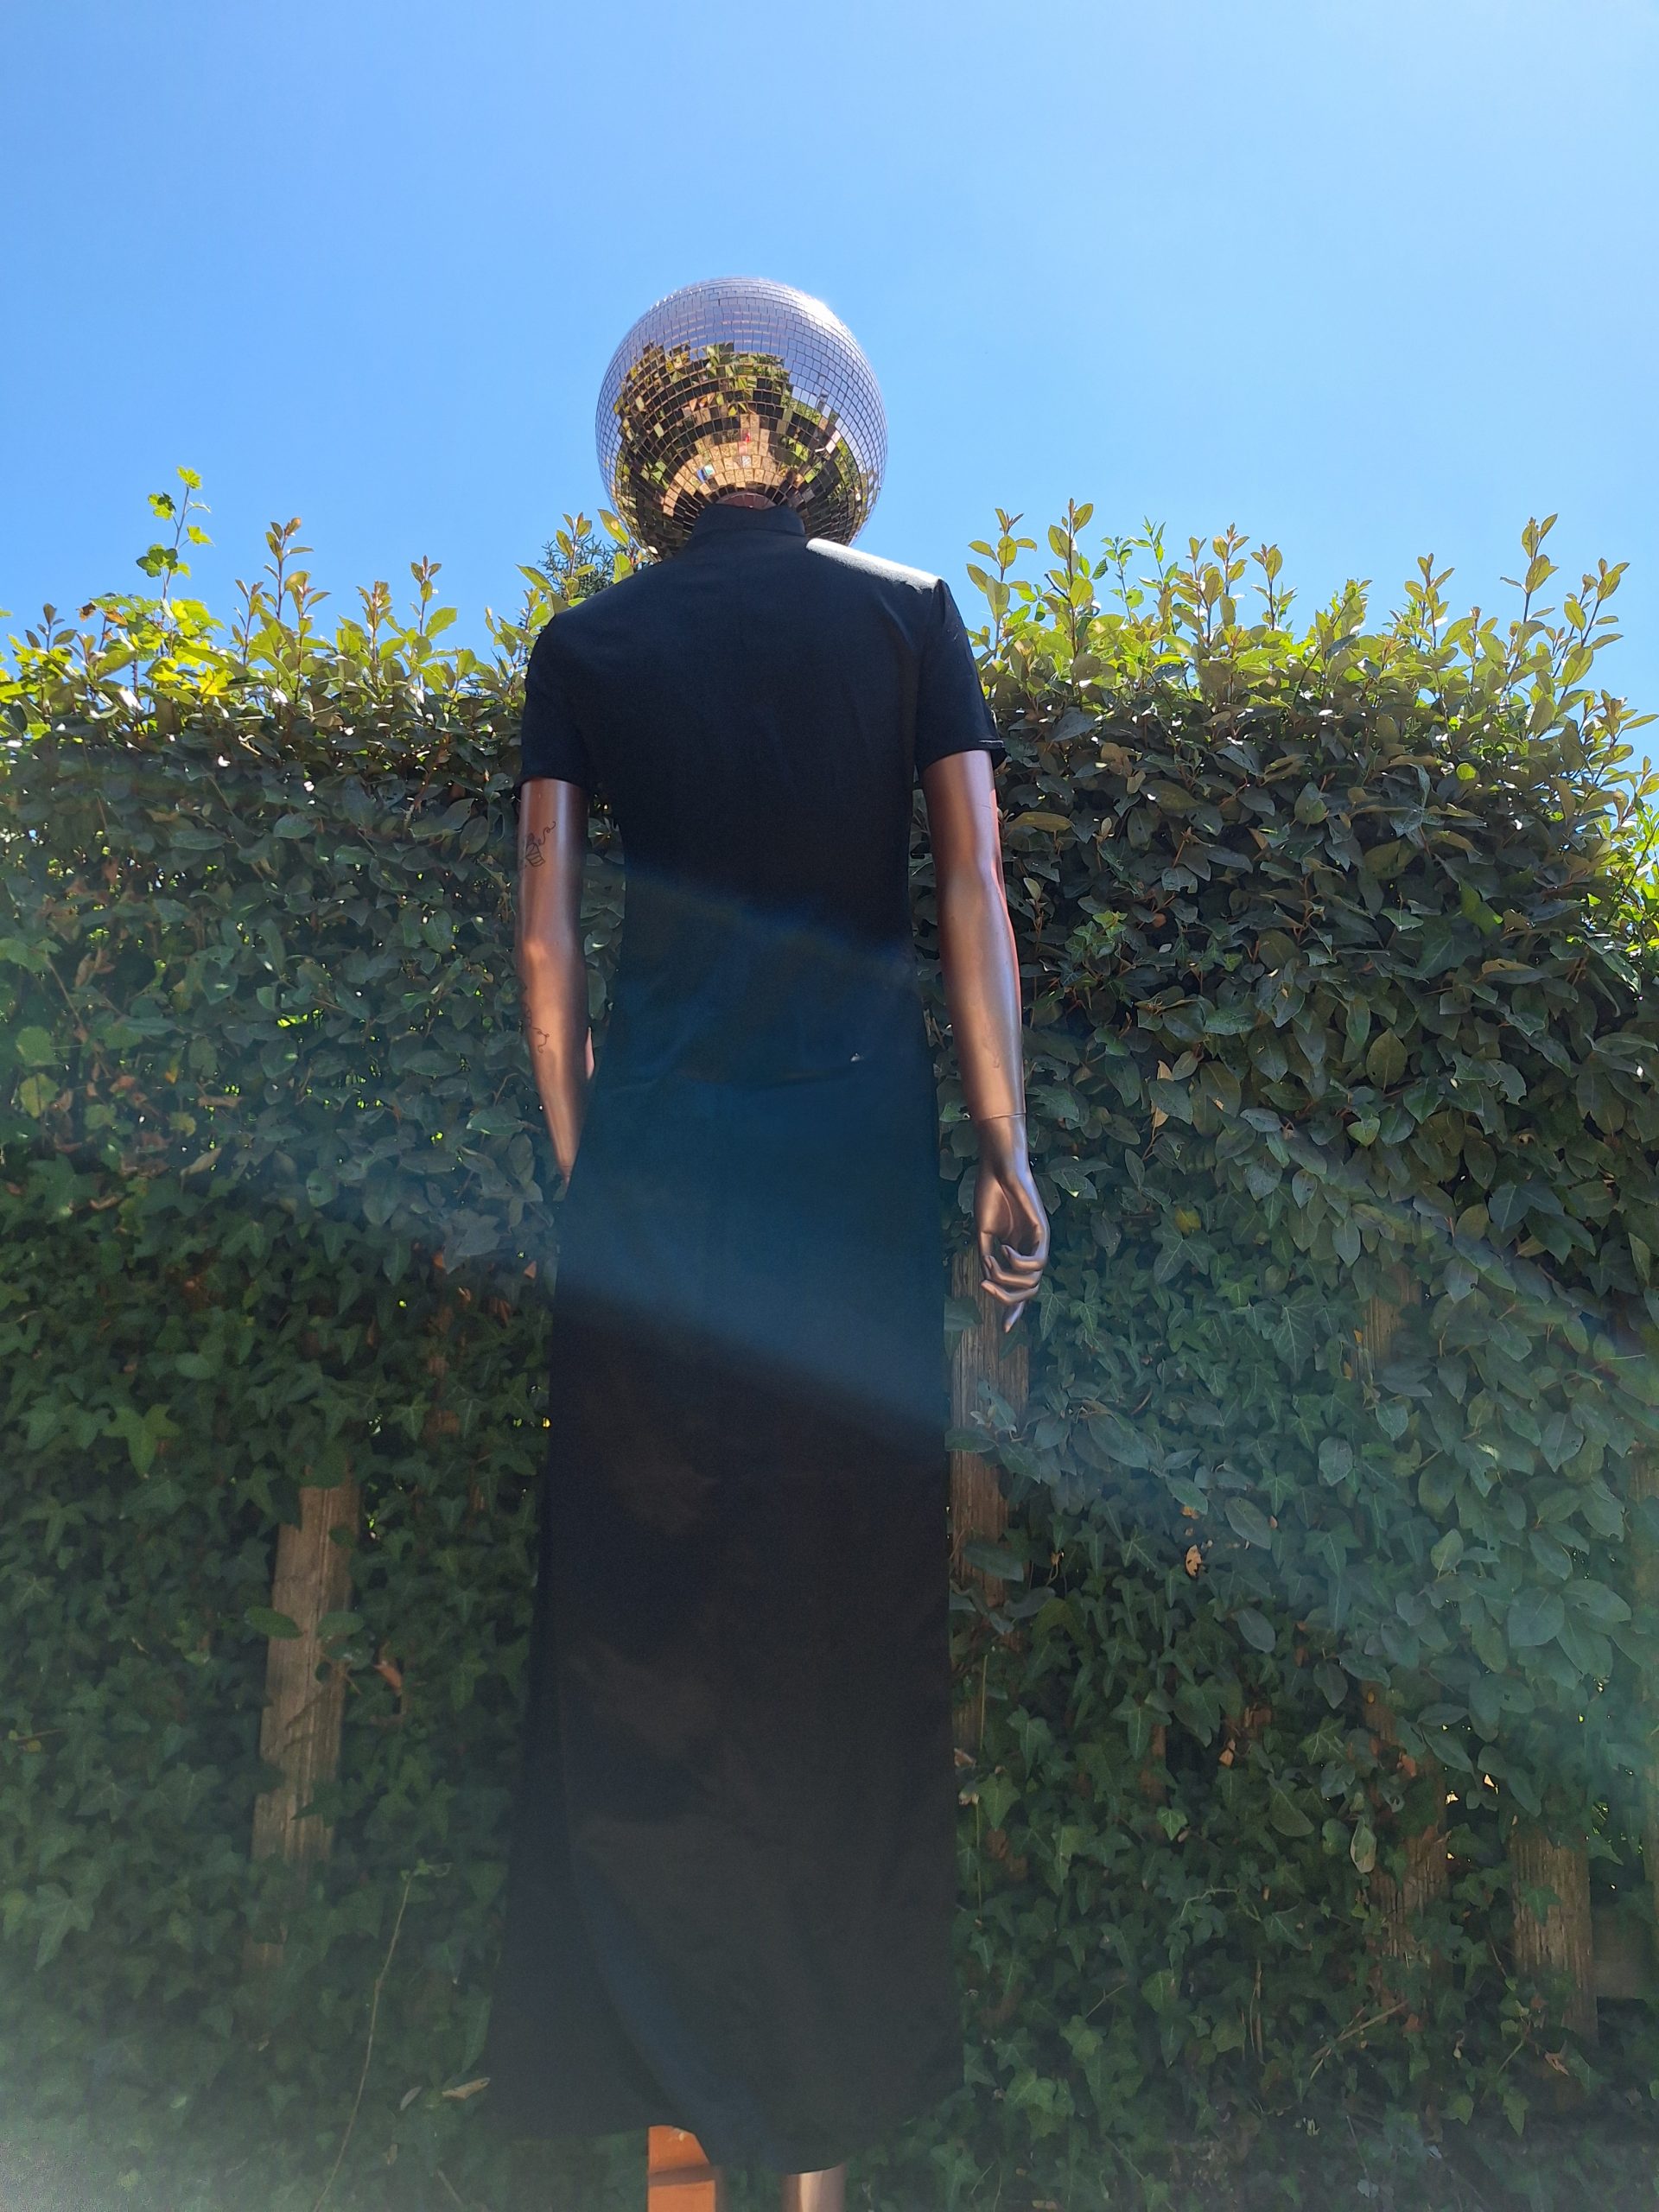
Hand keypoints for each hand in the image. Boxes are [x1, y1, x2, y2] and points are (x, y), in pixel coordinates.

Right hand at [974, 1115, 1048, 1331]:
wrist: (997, 1168)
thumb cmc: (990, 1195)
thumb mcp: (983, 1234)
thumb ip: (988, 1258)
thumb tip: (990, 1282)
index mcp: (1017, 1251)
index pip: (1020, 1289)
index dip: (1013, 1311)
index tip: (1004, 1330)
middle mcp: (1031, 1250)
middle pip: (1029, 1292)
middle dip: (1006, 1298)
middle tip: (984, 1287)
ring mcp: (1039, 1241)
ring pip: (1033, 1282)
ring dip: (1008, 1279)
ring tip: (991, 1260)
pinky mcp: (1044, 1231)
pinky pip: (1037, 1262)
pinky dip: (1018, 1263)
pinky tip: (1004, 1248)